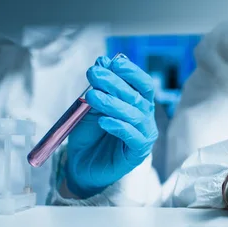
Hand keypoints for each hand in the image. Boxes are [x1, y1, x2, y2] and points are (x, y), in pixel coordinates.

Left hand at [65, 55, 157, 197]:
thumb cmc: (89, 135)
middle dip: (115, 83)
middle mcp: (145, 117)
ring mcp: (144, 135)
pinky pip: (132, 137)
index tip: (112, 63)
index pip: (142, 83)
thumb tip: (102, 61)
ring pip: (134, 115)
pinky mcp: (137, 153)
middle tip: (94, 74)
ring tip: (92, 97)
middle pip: (136, 96)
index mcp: (138, 102)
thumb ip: (99, 87)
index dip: (130, 71)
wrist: (81, 165)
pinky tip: (104, 121)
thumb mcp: (91, 107)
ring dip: (113, 103)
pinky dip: (118, 127)